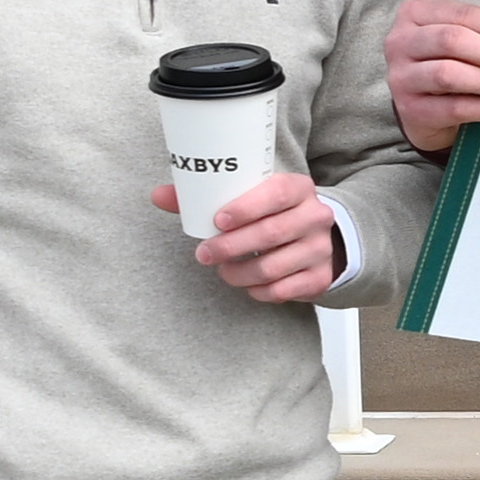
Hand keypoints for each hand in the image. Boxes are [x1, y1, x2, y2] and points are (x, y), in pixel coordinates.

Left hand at [180, 167, 350, 307]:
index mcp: (299, 188)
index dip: (246, 208)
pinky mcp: (320, 277)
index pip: (277, 194)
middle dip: (231, 246)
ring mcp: (320, 248)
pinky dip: (258, 291)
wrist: (317, 237)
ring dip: (239, 273)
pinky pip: (283, 290)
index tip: (218, 221)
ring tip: (223, 271)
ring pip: (274, 267)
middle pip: (272, 233)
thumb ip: (205, 196)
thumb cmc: (273, 213)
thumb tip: (158, 195)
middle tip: (204, 254)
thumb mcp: (249, 197)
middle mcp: (316, 216)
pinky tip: (247, 285)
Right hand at [388, 0, 479, 153]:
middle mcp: (400, 43)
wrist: (423, 111)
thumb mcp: (457, 42)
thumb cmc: (444, 66)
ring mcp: (401, 77)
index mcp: (414, 14)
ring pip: (448, 74)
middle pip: (451, 41)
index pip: (459, 13)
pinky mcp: (410, 110)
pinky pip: (452, 107)